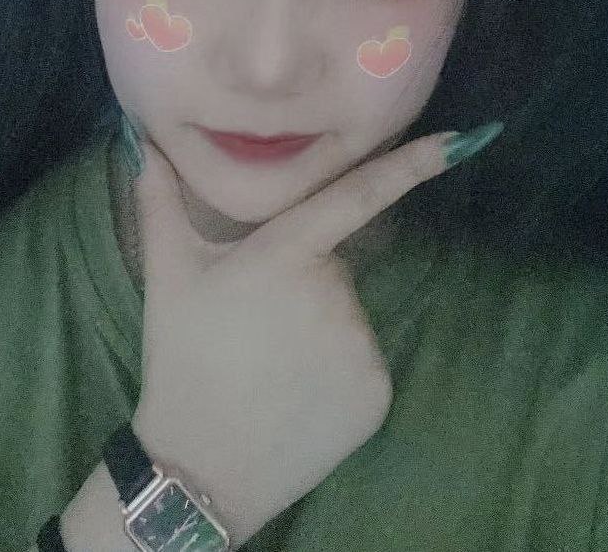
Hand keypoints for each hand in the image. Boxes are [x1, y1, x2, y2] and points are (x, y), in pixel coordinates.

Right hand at [129, 125, 461, 546]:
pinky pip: (361, 358)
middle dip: (302, 278)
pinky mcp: (377, 391)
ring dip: (318, 324)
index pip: (356, 196)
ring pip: (346, 312)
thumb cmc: (183, 356)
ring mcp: (361, 345)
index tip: (461, 141)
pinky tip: (297, 391)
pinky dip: (336, 367)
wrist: (202, 465)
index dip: (410, 164)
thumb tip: (146, 145)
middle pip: (332, 265)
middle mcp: (335, 293)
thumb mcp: (168, 275)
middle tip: (254, 320)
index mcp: (287, 253)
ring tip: (270, 361)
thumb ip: (159, 201)